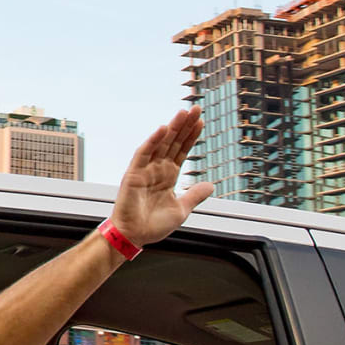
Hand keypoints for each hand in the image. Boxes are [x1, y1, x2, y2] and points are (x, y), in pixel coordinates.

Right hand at [108, 107, 211, 247]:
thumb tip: (210, 185)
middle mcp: (157, 169)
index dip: (191, 136)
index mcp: (168, 176)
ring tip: (183, 113)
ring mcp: (145, 169)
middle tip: (195, 108)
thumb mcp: (182, 210)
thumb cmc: (152, 225)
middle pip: (173, 142)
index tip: (201, 122)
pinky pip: (143, 153)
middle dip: (185, 126)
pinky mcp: (133, 173)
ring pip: (161, 144)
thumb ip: (194, 195)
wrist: (134, 236)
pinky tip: (162, 129)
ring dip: (172, 128)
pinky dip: (152, 141)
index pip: (182, 151)